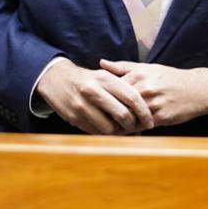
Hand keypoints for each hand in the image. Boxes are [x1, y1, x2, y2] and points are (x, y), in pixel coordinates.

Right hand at [35, 59, 154, 134]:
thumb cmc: (88, 79)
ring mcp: (82, 105)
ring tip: (121, 129)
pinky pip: (95, 132)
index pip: (132, 97)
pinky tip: (106, 128)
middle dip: (132, 125)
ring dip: (118, 132)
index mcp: (105, 78)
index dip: (144, 112)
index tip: (150, 121)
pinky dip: (104, 133)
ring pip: (109, 128)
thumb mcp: (104, 75)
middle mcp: (94, 91)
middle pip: (122, 115)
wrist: (56, 79)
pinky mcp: (74, 117)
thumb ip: (124, 88)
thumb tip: (144, 109)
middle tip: (136, 128)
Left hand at [99, 60, 207, 127]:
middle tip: (97, 118)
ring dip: (118, 123)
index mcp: (139, 74)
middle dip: (108, 112)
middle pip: (118, 103)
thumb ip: (122, 67)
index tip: (94, 102)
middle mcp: (145, 88)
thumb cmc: (169, 78)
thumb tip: (101, 63)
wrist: (197, 89)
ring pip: (128, 117)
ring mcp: (153, 103)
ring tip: (108, 126)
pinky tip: (126, 130)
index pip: (113, 88)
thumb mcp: (147, 68)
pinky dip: (132, 129)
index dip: (103, 97)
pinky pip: (141, 126)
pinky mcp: (161, 117)